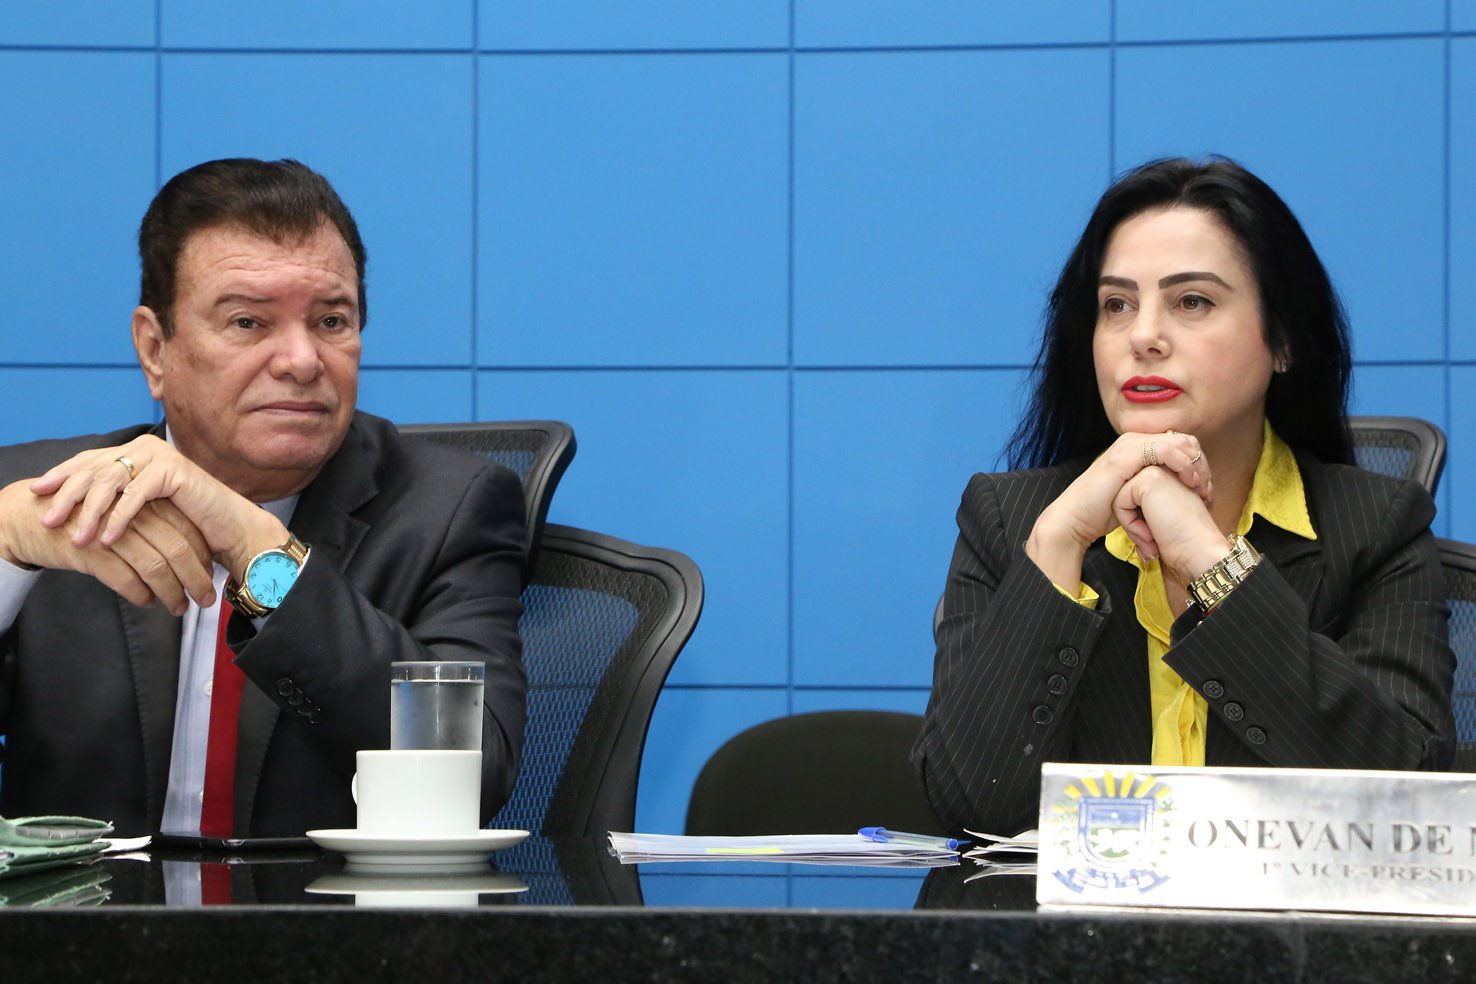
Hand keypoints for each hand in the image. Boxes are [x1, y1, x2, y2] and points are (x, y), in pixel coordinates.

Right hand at [0, 480, 213, 613]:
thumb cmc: (84, 517)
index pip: (187, 530)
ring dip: (171, 593)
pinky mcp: (90, 550)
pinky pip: (124, 578)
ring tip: (178, 608)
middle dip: (196, 579)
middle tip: (206, 600)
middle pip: (177, 549)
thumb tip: (191, 556)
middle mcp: (132, 513)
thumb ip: (154, 527)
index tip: (209, 577)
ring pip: (155, 566)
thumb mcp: (124, 513)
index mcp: (145, 500)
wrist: (31, 517)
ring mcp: (111, 531)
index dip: (202, 557)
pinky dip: (139, 594)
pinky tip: (146, 602)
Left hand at [28, 435, 287, 580]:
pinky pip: (136, 494)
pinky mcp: (174, 470)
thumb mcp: (140, 509)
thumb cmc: (187, 521)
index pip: (88, 459)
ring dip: (91, 512)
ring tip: (78, 538)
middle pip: (94, 468)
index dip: (60, 474)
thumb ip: (112, 498)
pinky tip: (107, 538)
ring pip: (111, 481)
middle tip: (49, 520)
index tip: (36, 492)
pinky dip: (119, 518)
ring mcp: (160, 455)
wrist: (229, 528)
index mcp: (135, 451)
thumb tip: (66, 505)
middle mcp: (145, 447)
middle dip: (67, 496)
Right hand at [1026, 431, 1211, 586]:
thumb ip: (1155, 485)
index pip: (1182, 444)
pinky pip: (1167, 450)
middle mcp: (1134, 440)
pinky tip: (1188, 483)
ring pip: (1180, 442)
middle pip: (1185, 440)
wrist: (1076, 519)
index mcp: (1138, 446)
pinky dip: (1183, 465)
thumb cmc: (1103, 512)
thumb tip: (1183, 490)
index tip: (1206, 492)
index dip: (1200, 465)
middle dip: (1202, 465)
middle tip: (1207, 492)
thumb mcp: (1137, 495)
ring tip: (1200, 489)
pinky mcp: (1126, 455)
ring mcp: (1129, 445)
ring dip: (1196, 465)